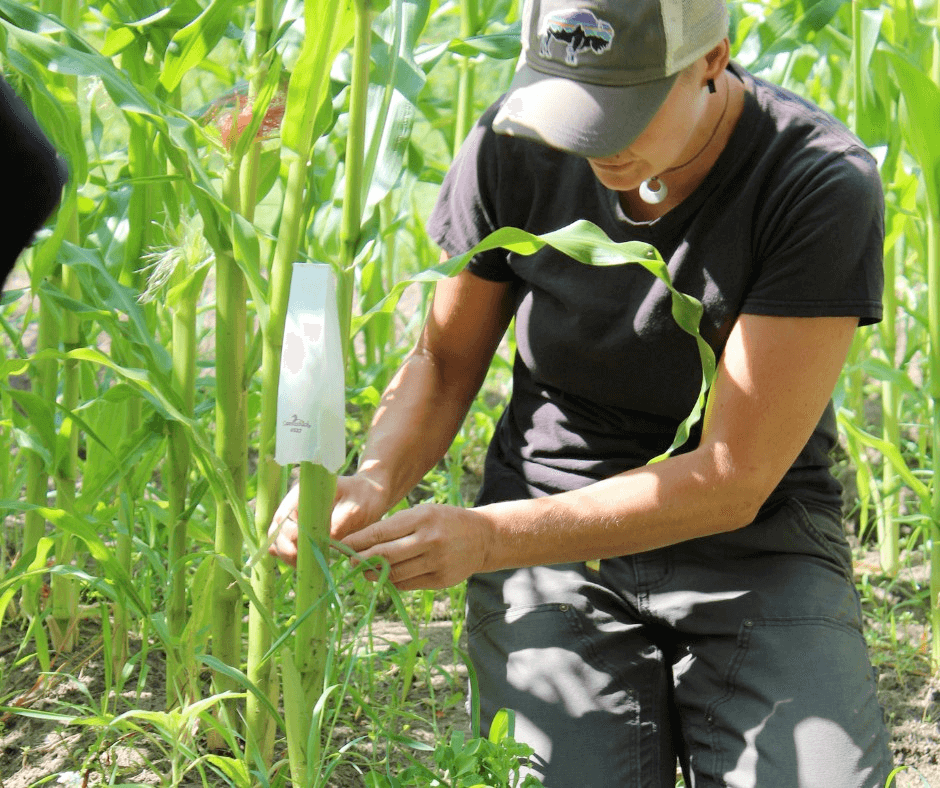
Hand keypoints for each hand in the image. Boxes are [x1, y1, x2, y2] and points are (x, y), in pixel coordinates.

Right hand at [268, 474, 388, 566]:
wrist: (371, 492)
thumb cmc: (364, 497)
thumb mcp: (355, 508)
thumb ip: (339, 524)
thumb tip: (324, 543)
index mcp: (303, 494)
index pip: (284, 519)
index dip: (290, 539)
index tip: (307, 552)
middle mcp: (294, 505)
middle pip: (277, 531)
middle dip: (287, 551)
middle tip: (307, 564)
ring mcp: (296, 517)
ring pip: (279, 540)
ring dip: (288, 555)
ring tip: (308, 566)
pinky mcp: (302, 528)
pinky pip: (289, 544)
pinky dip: (293, 556)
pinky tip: (308, 562)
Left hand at [341, 502, 490, 590]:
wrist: (482, 537)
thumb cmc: (445, 521)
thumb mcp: (423, 512)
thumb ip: (396, 527)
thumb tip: (363, 544)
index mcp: (422, 518)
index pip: (381, 532)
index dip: (357, 542)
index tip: (340, 546)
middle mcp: (429, 540)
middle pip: (385, 555)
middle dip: (361, 560)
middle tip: (348, 562)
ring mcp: (436, 562)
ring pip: (395, 573)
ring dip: (374, 574)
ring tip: (364, 571)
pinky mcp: (441, 580)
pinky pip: (408, 584)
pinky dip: (393, 581)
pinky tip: (386, 577)